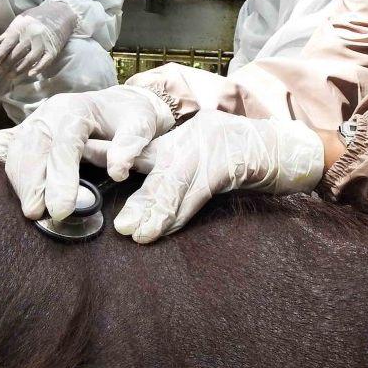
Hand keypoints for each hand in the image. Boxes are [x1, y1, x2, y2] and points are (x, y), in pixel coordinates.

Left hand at [0, 1, 77, 76]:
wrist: (61, 14)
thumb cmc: (38, 16)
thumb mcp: (22, 19)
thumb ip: (10, 30)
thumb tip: (0, 40)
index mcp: (22, 28)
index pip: (9, 42)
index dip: (1, 52)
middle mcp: (32, 36)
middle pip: (17, 53)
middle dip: (7, 64)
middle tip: (0, 72)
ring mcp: (43, 43)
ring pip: (30, 59)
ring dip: (19, 69)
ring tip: (11, 76)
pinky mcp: (53, 50)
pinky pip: (45, 61)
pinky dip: (38, 68)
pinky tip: (30, 74)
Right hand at [0, 85, 174, 219]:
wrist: (117, 104)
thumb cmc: (130, 116)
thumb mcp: (141, 124)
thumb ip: (131, 144)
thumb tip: (117, 171)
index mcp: (75, 109)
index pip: (63, 145)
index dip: (60, 178)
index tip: (62, 209)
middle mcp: (49, 113)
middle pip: (31, 148)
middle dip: (32, 184)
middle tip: (39, 214)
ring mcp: (34, 121)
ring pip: (16, 151)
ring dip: (21, 183)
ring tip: (33, 211)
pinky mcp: (25, 131)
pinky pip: (6, 148)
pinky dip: (11, 170)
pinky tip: (21, 191)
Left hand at [112, 111, 323, 243]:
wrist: (292, 151)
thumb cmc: (247, 160)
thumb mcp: (206, 163)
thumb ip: (175, 179)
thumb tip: (141, 210)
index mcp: (181, 134)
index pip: (137, 144)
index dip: (106, 152)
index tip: (75, 159)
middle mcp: (190, 135)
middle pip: (149, 161)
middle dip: (124, 186)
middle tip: (104, 215)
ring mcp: (209, 145)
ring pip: (171, 180)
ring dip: (151, 210)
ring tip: (133, 233)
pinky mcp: (227, 162)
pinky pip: (196, 192)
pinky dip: (178, 214)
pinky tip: (161, 230)